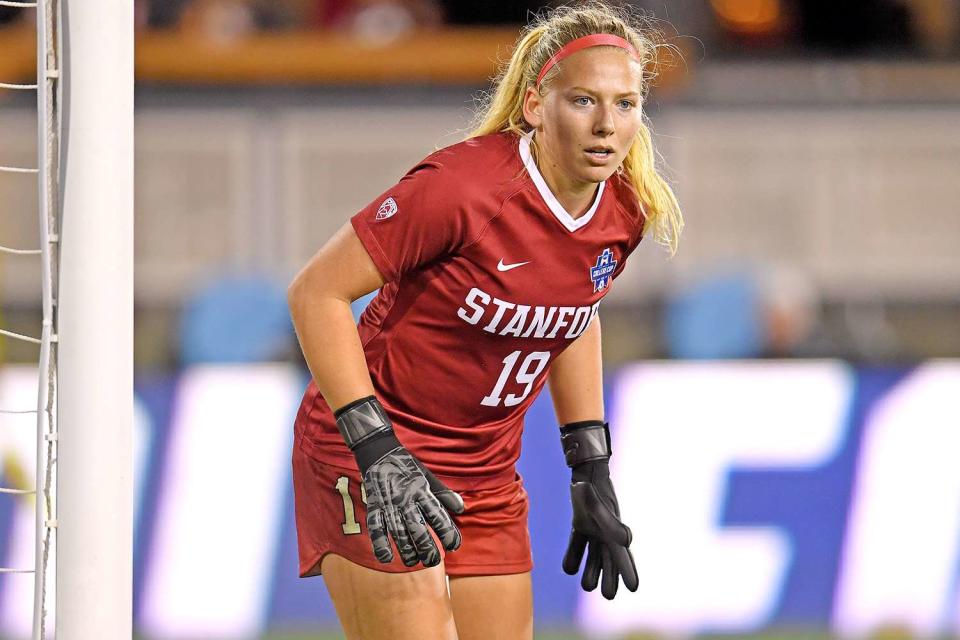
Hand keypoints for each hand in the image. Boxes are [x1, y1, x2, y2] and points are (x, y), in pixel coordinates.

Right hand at [362, 445, 463, 566]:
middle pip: (418, 529)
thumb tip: (461, 508)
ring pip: (398, 532)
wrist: (379, 451)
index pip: (438, 516)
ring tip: (414, 562)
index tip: (454, 546)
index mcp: (422, 490)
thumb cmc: (407, 467)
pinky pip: (376, 528)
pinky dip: (380, 544)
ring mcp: (388, 503)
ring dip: (406, 550)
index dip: (448, 532)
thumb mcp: (427, 477)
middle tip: (433, 561)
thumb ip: (443, 494)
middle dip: (427, 549)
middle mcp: (406, 498)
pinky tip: (386, 558)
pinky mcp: (373, 506)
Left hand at [559, 421, 637, 599]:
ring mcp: (594, 528)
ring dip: (592, 569)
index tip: (634, 588)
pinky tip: (569, 568)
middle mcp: (606, 532)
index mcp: (613, 532)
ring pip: (595, 554)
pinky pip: (578, 543)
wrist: (586, 471)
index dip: (628, 572)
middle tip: (608, 595)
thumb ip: (611, 525)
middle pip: (610, 559)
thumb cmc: (594, 488)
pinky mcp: (581, 523)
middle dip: (610, 577)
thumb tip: (627, 541)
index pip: (622, 557)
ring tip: (588, 586)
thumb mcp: (601, 508)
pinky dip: (574, 555)